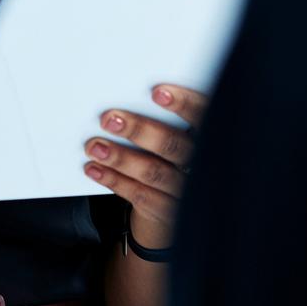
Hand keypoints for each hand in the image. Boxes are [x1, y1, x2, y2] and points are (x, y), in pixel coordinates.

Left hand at [83, 82, 207, 249]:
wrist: (181, 205)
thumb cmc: (175, 157)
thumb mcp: (182, 136)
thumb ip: (167, 120)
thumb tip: (127, 101)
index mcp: (212, 139)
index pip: (205, 116)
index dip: (185, 104)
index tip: (158, 93)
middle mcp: (204, 165)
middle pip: (174, 146)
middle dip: (140, 130)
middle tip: (110, 119)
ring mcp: (187, 192)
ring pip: (154, 172)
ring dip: (120, 158)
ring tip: (95, 146)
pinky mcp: (169, 212)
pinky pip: (141, 195)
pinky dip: (114, 180)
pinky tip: (95, 169)